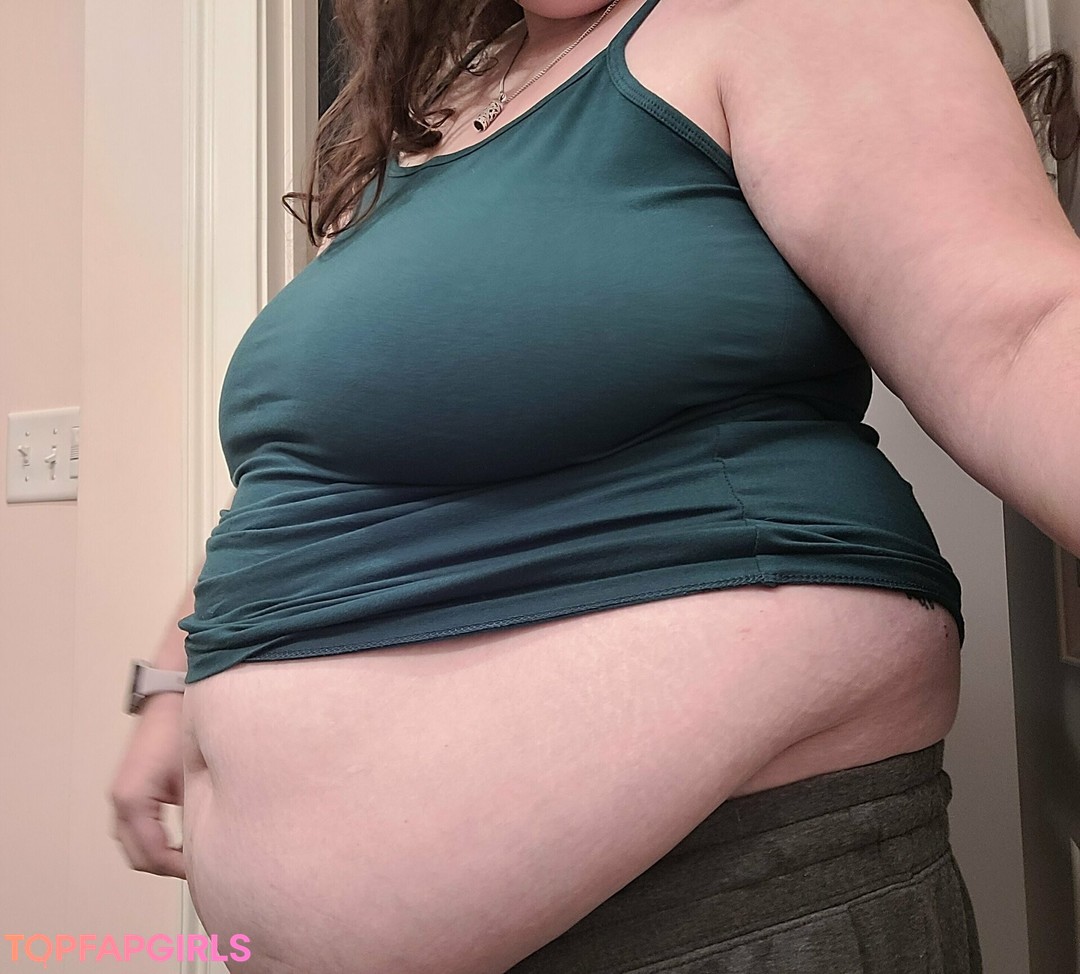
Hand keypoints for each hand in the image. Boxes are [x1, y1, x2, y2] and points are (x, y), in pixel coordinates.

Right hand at [108, 692, 186, 878]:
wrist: (170, 699)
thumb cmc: (181, 730)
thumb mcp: (194, 778)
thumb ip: (196, 815)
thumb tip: (208, 844)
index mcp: (133, 800)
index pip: (152, 854)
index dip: (178, 867)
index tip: (199, 870)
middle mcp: (121, 801)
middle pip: (137, 856)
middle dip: (166, 867)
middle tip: (196, 869)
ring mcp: (121, 796)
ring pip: (133, 844)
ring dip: (157, 855)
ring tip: (189, 858)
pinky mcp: (128, 790)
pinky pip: (135, 828)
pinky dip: (153, 840)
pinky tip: (179, 841)